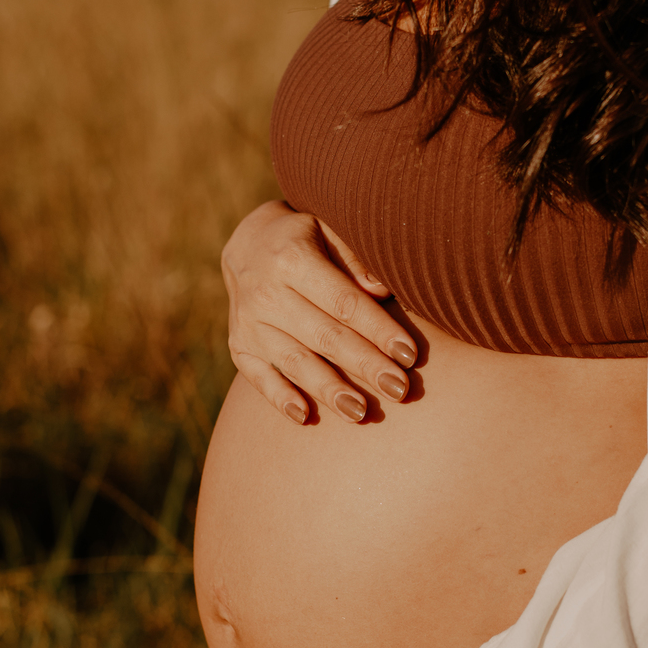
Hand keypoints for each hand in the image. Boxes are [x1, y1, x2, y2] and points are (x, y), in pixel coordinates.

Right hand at [221, 201, 417, 424]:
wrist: (249, 246)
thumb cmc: (307, 239)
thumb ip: (356, 258)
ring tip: (361, 413)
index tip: (408, 354)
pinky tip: (304, 417)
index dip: (378, 330)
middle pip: (324, 337)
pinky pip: (258, 377)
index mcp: (292, 259)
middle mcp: (265, 293)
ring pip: (295, 362)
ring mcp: (249, 324)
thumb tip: (382, 289)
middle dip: (365, 366)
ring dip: (329, 390)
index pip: (344, 302)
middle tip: (398, 390)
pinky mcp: (239, 346)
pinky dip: (280, 398)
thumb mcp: (329, 230)